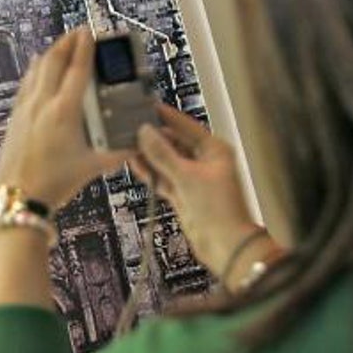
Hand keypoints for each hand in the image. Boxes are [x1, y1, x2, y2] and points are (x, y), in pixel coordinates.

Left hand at [0, 28, 129, 208]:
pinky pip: (25, 85)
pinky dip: (34, 72)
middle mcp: (41, 105)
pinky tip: (36, 70)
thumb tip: (138, 145)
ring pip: (36, 71)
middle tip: (77, 33)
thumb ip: (118, 154)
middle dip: (66, 43)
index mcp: (63, 112)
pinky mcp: (14, 119)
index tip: (89, 32)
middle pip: (53, 61)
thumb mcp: (92, 168)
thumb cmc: (53, 184)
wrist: (18, 199)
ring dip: (49, 54)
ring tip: (60, 46)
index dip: (84, 48)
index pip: (76, 70)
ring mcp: (25, 110)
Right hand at [129, 104, 265, 275]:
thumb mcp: (187, 176)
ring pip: (167, 162)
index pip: (187, 126)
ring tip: (128, 144)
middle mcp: (205, 162)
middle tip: (132, 129)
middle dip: (154, 138)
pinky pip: (163, 179)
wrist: (224, 245)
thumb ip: (163, 154)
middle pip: (175, 144)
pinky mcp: (183, 195)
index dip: (168, 117)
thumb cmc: (219, 210)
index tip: (150, 107)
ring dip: (150, 156)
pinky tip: (135, 164)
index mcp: (215, 151)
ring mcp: (193, 179)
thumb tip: (145, 132)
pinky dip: (150, 173)